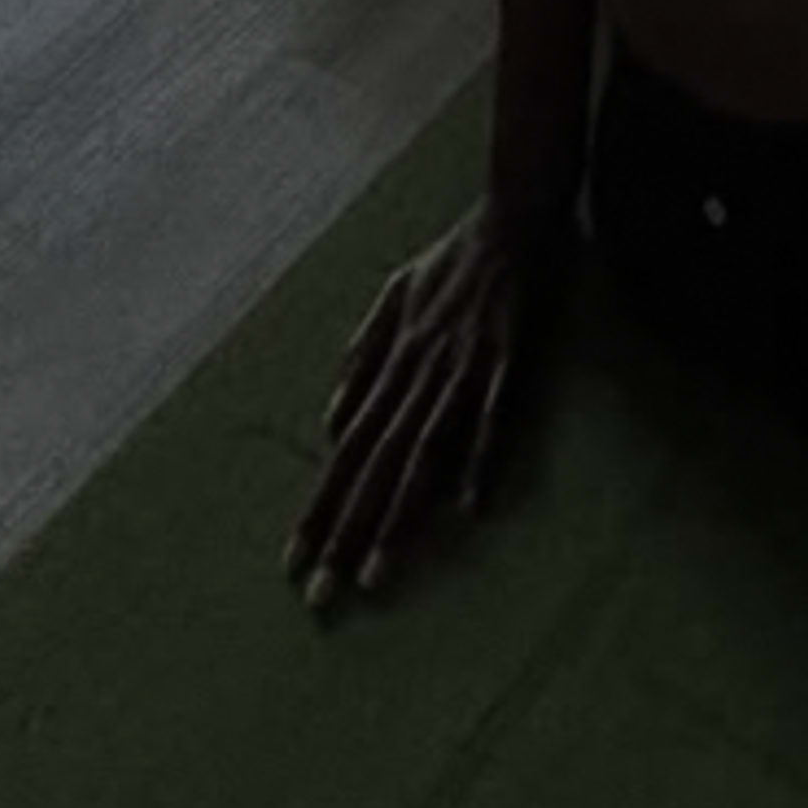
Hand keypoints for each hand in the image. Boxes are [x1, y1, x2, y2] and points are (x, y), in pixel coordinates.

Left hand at [288, 210, 546, 611]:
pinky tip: (471, 505)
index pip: (346, 451)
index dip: (320, 508)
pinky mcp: (507, 355)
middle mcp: (419, 372)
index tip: (295, 565)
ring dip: (398, 512)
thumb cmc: (452, 261)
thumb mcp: (391, 297)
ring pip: (423, 451)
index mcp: (392, 363)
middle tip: (323, 596)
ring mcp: (463, 366)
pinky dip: (479, 457)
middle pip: (376, 464)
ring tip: (377, 573)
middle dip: (346, 531)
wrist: (512, 211)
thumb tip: (331, 421)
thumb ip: (361, 357)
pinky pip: (492, 415)